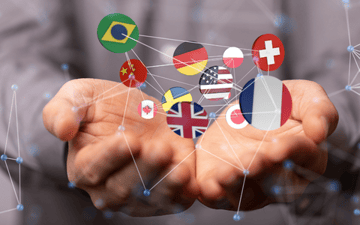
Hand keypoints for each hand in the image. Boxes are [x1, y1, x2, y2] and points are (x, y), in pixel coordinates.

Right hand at [43, 78, 198, 215]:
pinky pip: (174, 199)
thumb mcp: (80, 96)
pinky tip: (192, 181)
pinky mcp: (164, 192)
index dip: (111, 156)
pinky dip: (183, 193)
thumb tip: (61, 130)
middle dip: (143, 169)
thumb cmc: (104, 105)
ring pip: (151, 199)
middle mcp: (109, 188)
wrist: (137, 113)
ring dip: (166, 186)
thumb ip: (63, 110)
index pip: (93, 168)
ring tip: (179, 170)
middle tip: (158, 149)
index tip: (127, 139)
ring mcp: (138, 194)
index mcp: (84, 166)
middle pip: (124, 187)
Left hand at [195, 80, 337, 210]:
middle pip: (271, 183)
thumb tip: (320, 132)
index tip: (279, 145)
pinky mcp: (220, 180)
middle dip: (261, 172)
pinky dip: (211, 190)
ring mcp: (247, 182)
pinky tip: (207, 182)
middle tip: (253, 161)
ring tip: (226, 175)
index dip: (291, 152)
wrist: (248, 108)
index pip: (301, 158)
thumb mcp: (303, 96)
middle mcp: (276, 178)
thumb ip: (319, 110)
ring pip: (243, 195)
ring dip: (234, 187)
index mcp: (302, 157)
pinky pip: (216, 194)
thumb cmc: (281, 104)